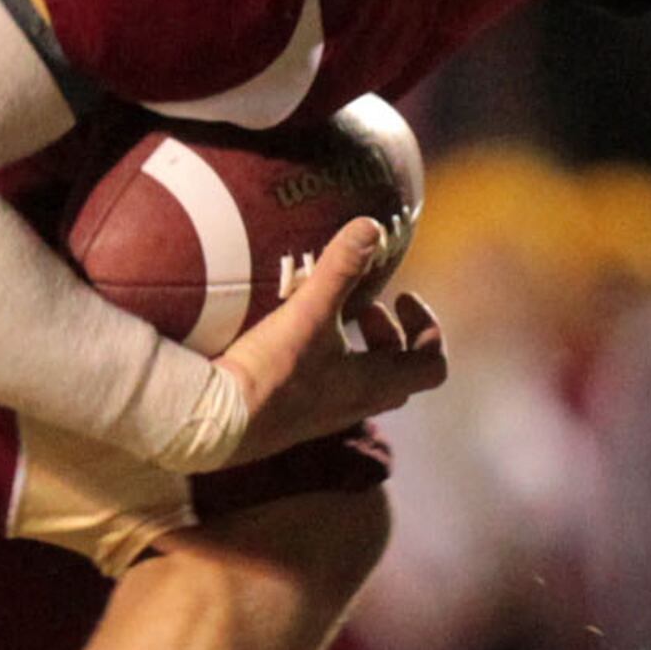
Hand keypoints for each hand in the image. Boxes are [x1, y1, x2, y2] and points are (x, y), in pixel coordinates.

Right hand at [215, 220, 448, 462]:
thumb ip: (341, 268)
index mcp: (375, 383)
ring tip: (330, 315)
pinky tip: (295, 337)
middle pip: (401, 372)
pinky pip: (332, 388)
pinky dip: (329, 359)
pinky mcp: (299, 417)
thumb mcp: (308, 313)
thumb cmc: (271, 372)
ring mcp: (328, 414)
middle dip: (391, 333)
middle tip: (367, 304)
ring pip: (366, 380)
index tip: (403, 297)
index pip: (433, 365)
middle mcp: (359, 404)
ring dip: (360, 345)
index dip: (427, 327)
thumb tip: (372, 226)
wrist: (217, 423)